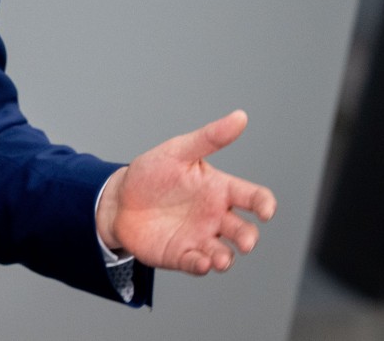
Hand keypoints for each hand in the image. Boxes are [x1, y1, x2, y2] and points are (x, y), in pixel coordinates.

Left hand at [96, 110, 276, 274]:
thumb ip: (209, 138)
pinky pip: (199, 264)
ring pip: (225, 253)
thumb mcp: (178, 151)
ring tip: (219, 258)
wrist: (118, 199)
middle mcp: (215, 216)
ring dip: (226, 258)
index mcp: (219, 189)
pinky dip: (203, 266)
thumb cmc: (151, 173)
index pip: (254, 197)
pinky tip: (201, 262)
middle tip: (246, 241)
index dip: (265, 204)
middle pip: (244, 231)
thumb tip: (241, 116)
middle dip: (249, 238)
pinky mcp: (182, 255)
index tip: (265, 210)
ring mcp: (200, 237)